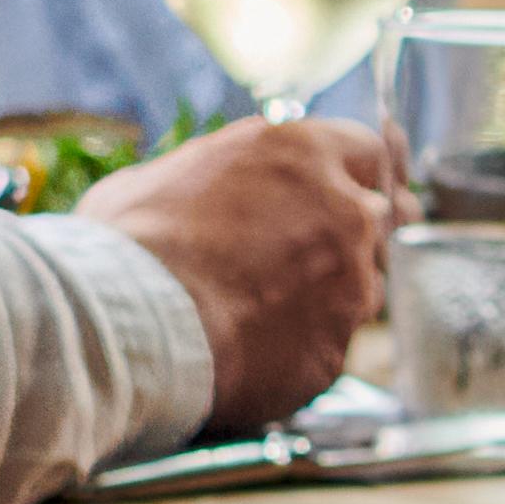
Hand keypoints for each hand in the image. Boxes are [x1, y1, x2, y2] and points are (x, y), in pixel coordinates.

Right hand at [79, 110, 409, 427]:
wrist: (126, 325)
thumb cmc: (128, 242)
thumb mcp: (164, 176)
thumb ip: (219, 179)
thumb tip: (215, 190)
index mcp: (301, 154)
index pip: (369, 152)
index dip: (359, 174)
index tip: (351, 189)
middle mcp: (345, 213)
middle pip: (378, 221)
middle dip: (349, 236)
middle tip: (307, 254)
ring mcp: (350, 287)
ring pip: (359, 289)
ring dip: (325, 295)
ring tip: (258, 309)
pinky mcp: (336, 352)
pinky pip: (328, 346)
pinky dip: (298, 347)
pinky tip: (250, 349)